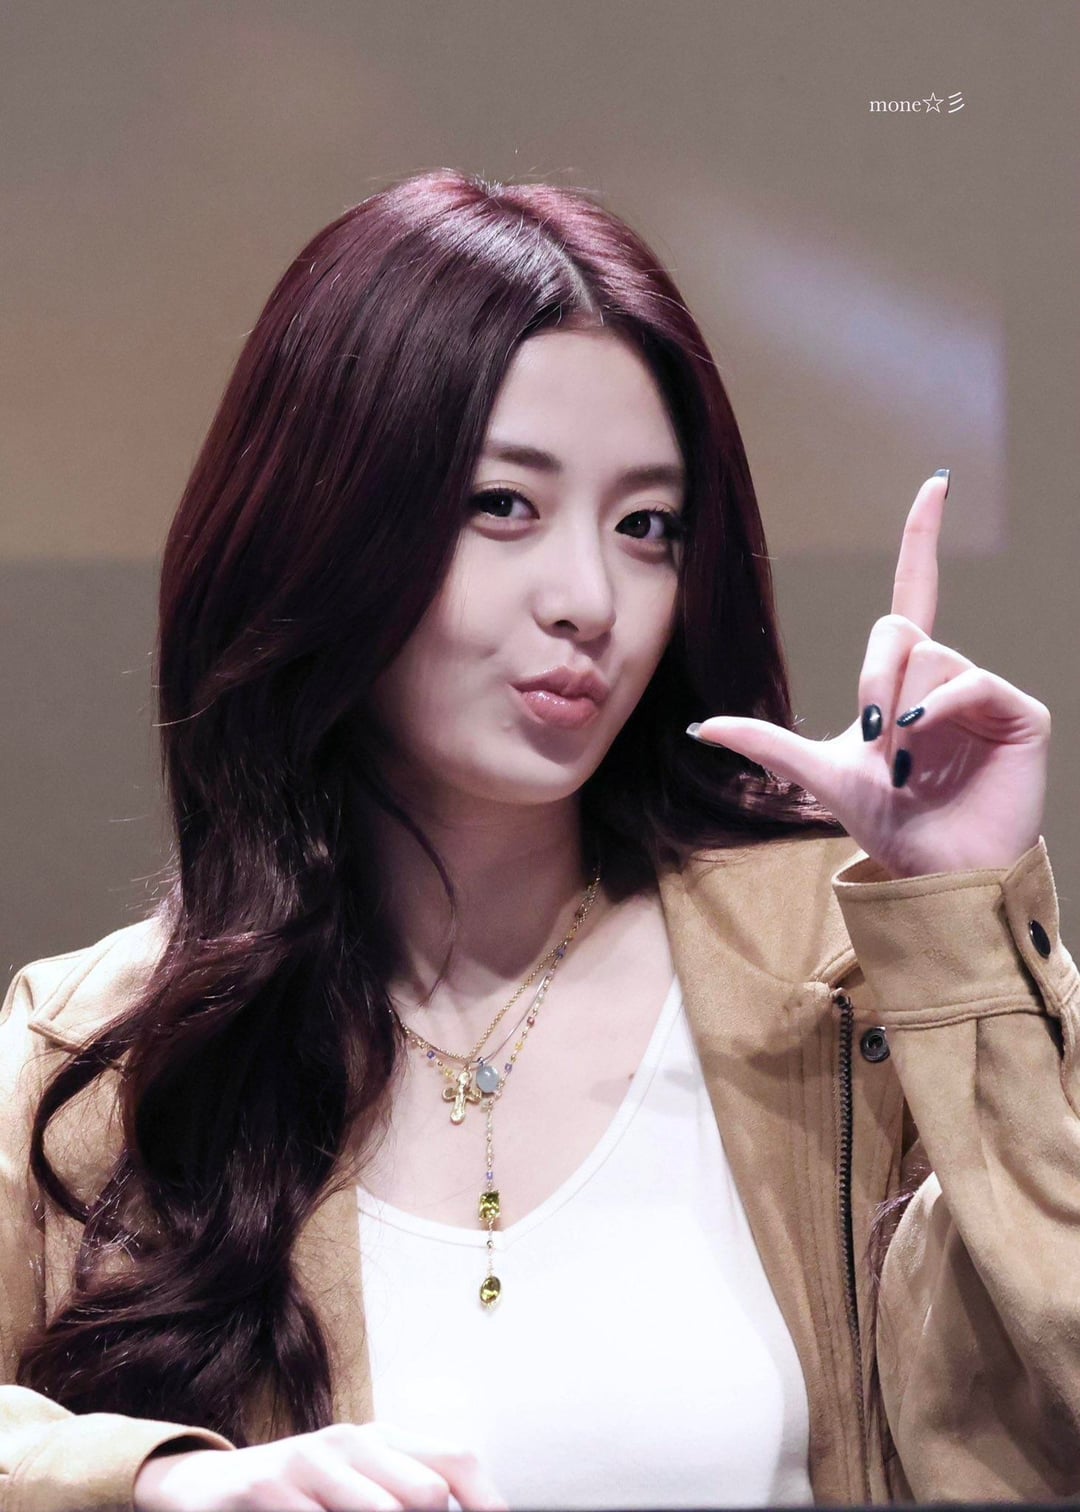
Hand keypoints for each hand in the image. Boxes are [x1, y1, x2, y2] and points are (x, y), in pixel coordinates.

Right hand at [133, 1421, 509, 1510]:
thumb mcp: (355, 1487)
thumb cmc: (297, 1492)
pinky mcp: (269, 1485)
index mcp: (380, 1440)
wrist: (209, 1487)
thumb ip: (401, 1494)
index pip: (453, 1460)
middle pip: (426, 1492)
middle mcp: (350, 1442)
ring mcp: (309, 1460)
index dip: (487, 1499)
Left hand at [690, 472, 1050, 878]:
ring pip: (928, 657)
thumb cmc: (890, 824)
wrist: (934, 871)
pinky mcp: (1019, 715)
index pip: (914, 590)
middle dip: (870, 683)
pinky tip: (922, 745)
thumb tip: (699, 725)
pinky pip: (969, 681)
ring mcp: (985, 692)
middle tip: (873, 744)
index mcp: (907, 679)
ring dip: (900, 713)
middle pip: (898, 630)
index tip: (936, 483)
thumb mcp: (819, 776)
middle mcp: (948, 674)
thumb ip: (766, 743)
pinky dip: (936, 711)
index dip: (923, 537)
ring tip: (904, 765)